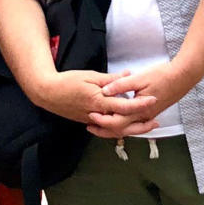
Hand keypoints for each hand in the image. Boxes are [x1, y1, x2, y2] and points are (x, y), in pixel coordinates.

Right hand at [33, 69, 159, 127]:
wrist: (48, 93)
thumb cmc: (68, 81)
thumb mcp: (90, 76)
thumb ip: (111, 79)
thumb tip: (128, 74)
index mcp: (99, 102)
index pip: (124, 106)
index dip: (140, 104)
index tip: (153, 100)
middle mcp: (97, 115)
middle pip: (123, 124)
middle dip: (141, 125)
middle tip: (155, 122)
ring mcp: (92, 120)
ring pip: (115, 129)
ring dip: (131, 129)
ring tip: (145, 125)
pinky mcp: (87, 121)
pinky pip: (106, 128)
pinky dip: (118, 128)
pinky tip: (126, 125)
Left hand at [86, 63, 184, 138]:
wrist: (182, 77)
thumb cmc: (162, 76)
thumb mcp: (139, 78)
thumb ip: (121, 85)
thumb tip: (105, 91)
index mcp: (139, 110)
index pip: (117, 122)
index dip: (102, 120)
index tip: (90, 115)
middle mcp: (143, 117)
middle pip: (121, 130)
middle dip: (104, 130)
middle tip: (90, 126)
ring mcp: (148, 116)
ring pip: (128, 129)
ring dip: (113, 129)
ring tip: (99, 126)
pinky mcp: (151, 113)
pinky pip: (134, 124)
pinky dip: (123, 125)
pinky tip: (116, 120)